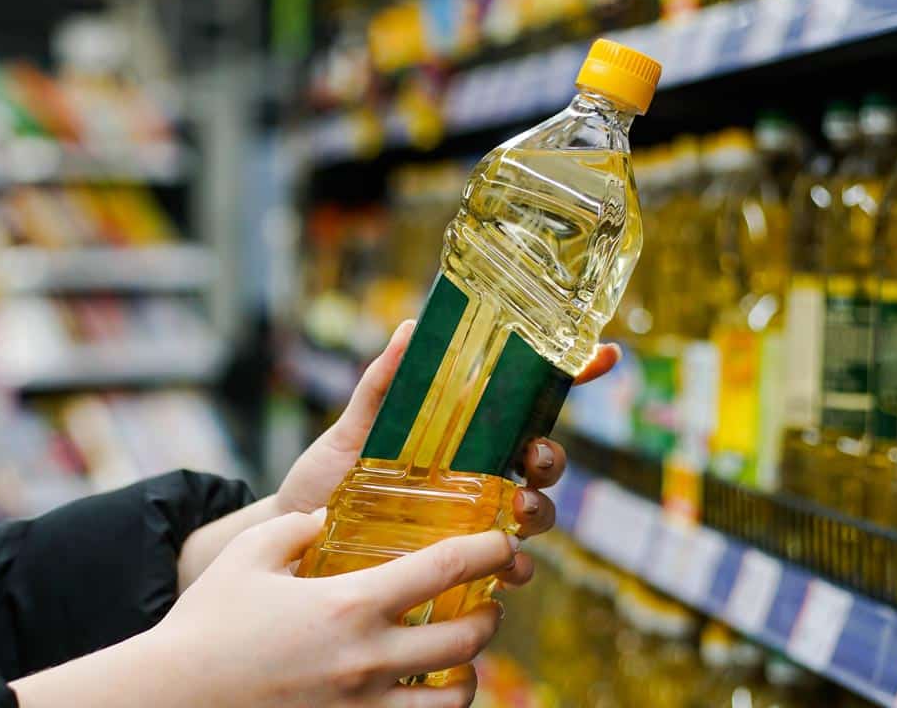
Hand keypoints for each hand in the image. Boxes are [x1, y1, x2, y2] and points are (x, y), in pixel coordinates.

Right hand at [156, 510, 519, 707]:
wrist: (176, 696)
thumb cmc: (208, 621)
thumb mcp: (250, 554)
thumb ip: (296, 527)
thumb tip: (326, 518)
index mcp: (350, 604)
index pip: (445, 570)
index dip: (487, 551)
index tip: (503, 541)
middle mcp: (369, 658)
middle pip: (468, 639)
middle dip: (490, 615)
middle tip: (488, 601)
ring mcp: (364, 706)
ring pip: (455, 698)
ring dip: (469, 672)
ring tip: (462, 656)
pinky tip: (425, 693)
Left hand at [277, 319, 620, 586]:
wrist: (292, 544)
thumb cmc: (325, 482)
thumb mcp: (351, 431)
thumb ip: (381, 385)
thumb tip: (409, 327)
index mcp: (461, 434)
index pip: (526, 402)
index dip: (571, 376)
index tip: (604, 353)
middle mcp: (477, 476)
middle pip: (541, 460)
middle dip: (552, 457)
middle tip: (535, 457)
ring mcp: (472, 521)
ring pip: (533, 513)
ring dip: (539, 510)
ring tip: (518, 510)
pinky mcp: (459, 565)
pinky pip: (506, 568)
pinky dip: (516, 567)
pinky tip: (507, 566)